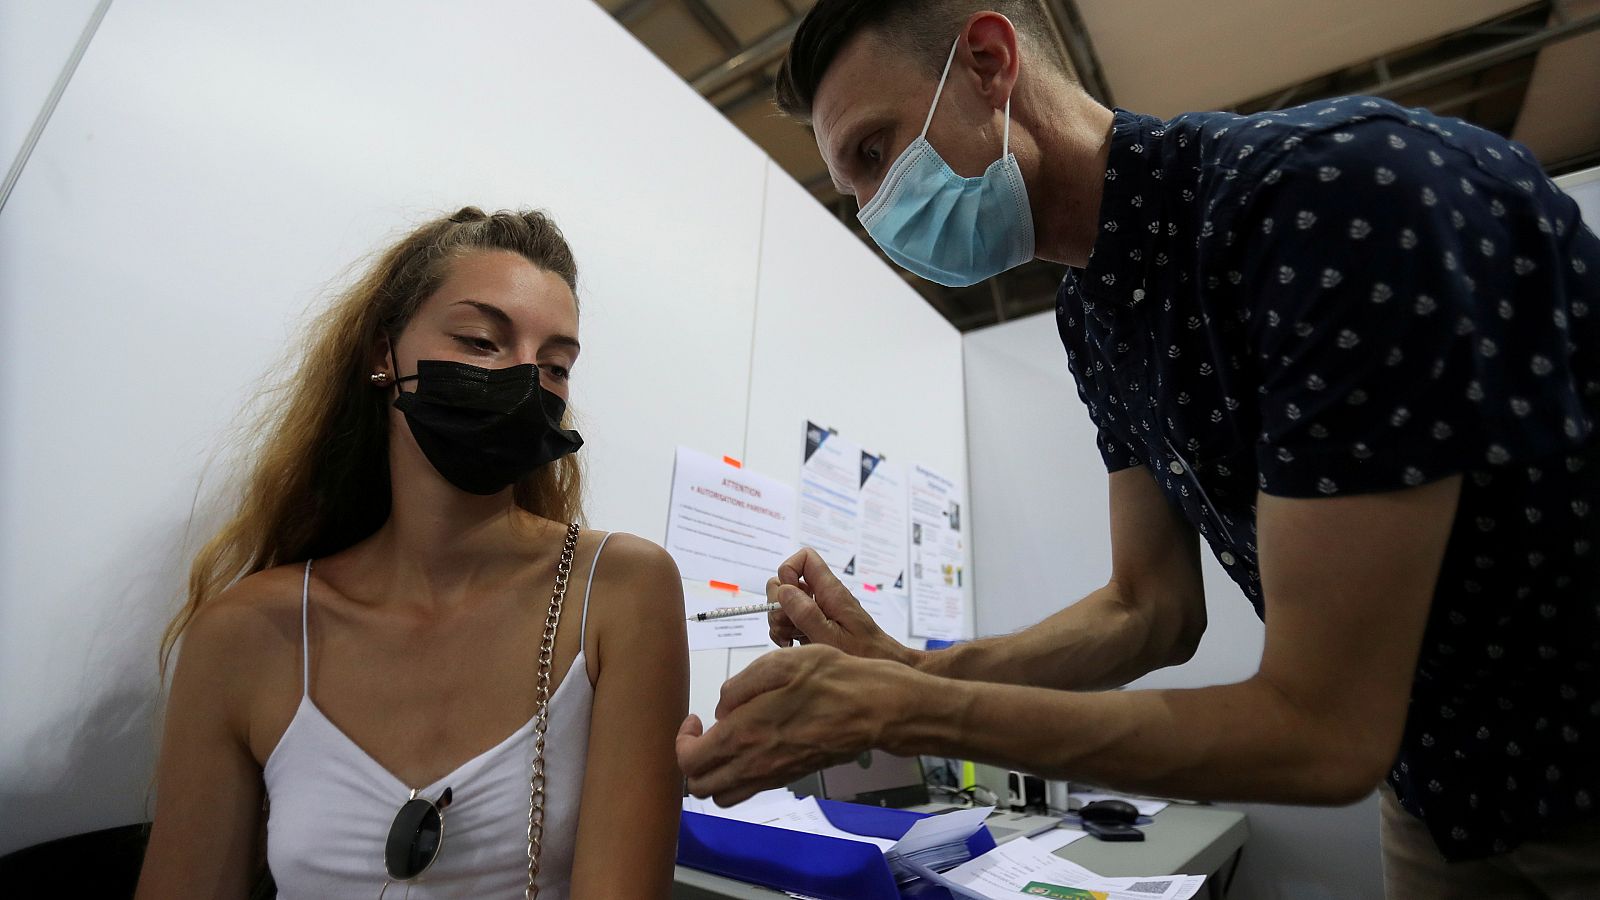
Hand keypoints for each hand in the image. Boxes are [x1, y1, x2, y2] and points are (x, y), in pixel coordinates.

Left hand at [675, 644, 914, 805]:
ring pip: (723, 795)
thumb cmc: (830, 680)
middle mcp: (754, 763)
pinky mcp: (790, 776)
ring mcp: (773, 775)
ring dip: (714, 774)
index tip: (696, 719)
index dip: (682, 740)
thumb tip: (722, 707)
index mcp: (744, 734)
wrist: (873, 708)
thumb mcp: (778, 663)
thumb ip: (740, 686)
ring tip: (725, 743)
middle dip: (693, 761)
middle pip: (700, 786)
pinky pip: (750, 790)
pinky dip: (739, 777)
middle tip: (705, 733)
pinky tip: (753, 744)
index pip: (689, 760)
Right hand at [767, 548, 919, 666]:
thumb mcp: (831, 638)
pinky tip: (792, 645)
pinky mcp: (814, 622)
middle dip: (777, 604)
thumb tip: (784, 590)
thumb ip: (807, 613)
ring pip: (784, 602)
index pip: (805, 558)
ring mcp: (817, 609)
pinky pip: (789, 619)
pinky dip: (784, 631)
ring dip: (779, 622)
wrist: (882, 665)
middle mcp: (823, 595)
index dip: (788, 571)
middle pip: (786, 582)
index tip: (787, 597)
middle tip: (788, 625)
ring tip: (791, 640)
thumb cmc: (865, 655)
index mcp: (831, 591)